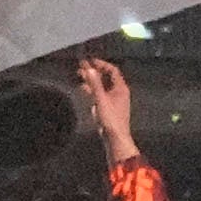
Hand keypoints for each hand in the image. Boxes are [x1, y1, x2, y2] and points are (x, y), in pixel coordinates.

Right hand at [61, 51, 136, 170]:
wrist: (115, 138)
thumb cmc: (111, 120)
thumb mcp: (101, 99)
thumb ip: (94, 84)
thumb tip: (89, 69)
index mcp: (121, 88)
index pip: (112, 70)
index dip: (101, 64)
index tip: (90, 61)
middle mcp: (119, 93)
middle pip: (106, 77)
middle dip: (94, 71)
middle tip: (82, 67)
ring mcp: (114, 101)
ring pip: (102, 86)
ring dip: (92, 80)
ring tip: (80, 75)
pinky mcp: (108, 108)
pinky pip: (100, 95)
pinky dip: (92, 90)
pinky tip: (84, 89)